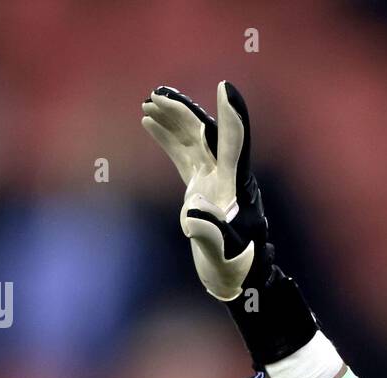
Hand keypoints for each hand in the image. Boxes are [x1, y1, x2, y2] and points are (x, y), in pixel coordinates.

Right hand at [141, 80, 320, 377]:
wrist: (238, 281)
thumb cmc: (235, 271)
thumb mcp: (223, 258)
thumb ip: (212, 238)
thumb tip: (193, 217)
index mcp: (236, 187)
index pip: (236, 144)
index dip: (232, 116)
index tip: (225, 87)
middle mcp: (228, 177)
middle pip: (208, 133)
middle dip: (184, 112)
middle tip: (156, 97)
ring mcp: (214, 179)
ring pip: (195, 139)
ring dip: (174, 119)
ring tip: (148, 103)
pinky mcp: (201, 185)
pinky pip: (184, 153)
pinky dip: (168, 136)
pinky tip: (148, 122)